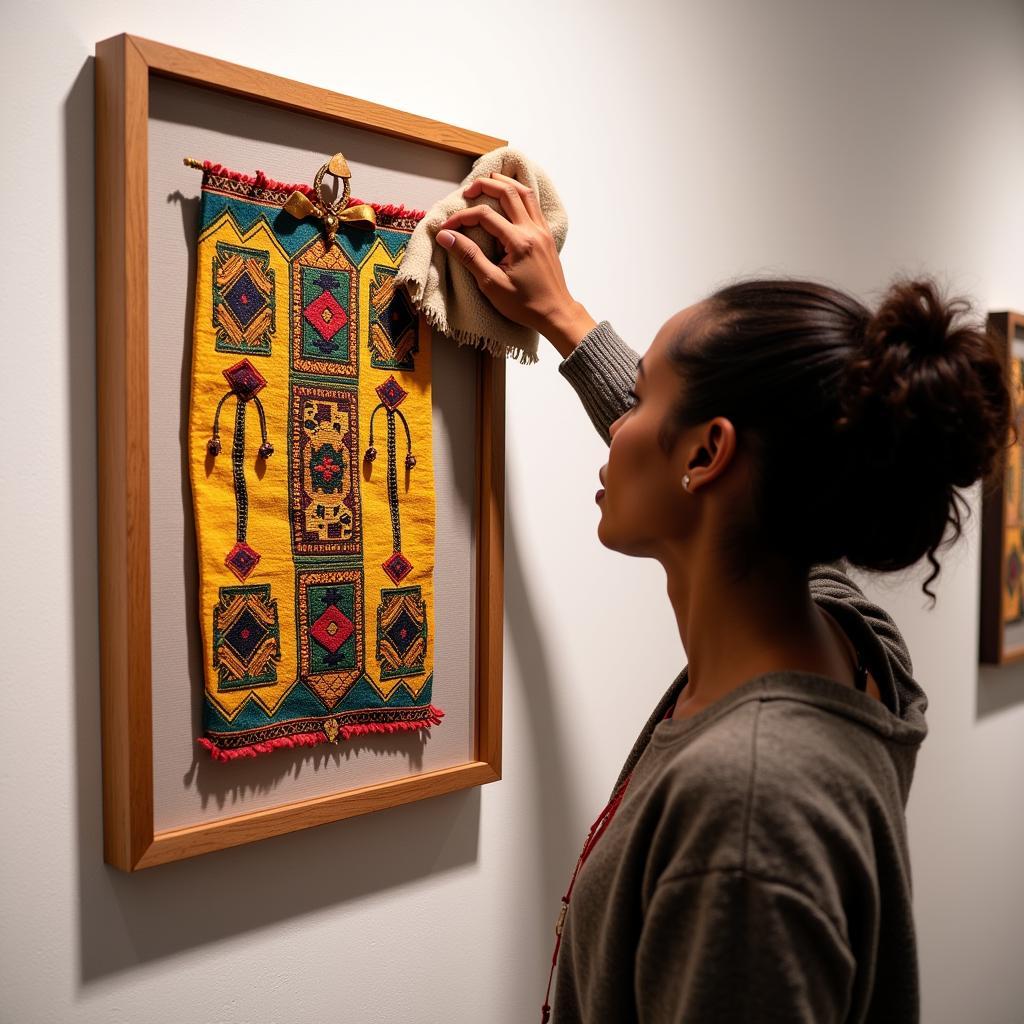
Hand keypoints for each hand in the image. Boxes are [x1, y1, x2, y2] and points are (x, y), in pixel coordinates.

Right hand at [436, 172, 596, 356]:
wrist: (556, 314)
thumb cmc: (525, 305)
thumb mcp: (491, 284)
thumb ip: (469, 256)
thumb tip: (446, 236)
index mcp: (519, 242)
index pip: (485, 216)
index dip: (462, 217)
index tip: (447, 228)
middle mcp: (533, 231)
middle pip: (508, 192)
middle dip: (485, 186)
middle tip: (467, 190)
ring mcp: (542, 231)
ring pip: (525, 193)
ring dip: (505, 183)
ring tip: (488, 181)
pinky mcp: (546, 236)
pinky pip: (534, 205)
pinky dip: (520, 193)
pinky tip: (510, 195)